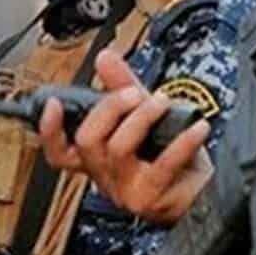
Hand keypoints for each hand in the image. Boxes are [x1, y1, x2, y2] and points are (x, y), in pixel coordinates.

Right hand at [38, 49, 213, 224]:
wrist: (205, 193)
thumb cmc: (174, 160)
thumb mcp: (147, 116)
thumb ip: (123, 86)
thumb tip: (104, 57)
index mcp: (98, 159)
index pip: (60, 151)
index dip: (49, 130)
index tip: (54, 103)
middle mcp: (106, 176)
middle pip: (86, 141)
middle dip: (109, 108)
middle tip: (133, 93)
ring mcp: (125, 190)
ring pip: (118, 148)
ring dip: (143, 117)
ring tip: (163, 102)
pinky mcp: (151, 197)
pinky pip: (161, 164)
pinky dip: (182, 141)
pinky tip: (197, 127)